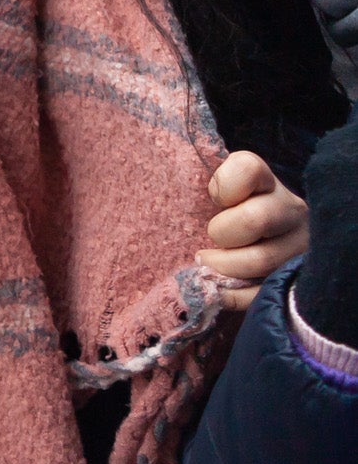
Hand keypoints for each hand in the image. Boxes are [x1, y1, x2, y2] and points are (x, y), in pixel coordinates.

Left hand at [200, 150, 306, 310]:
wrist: (240, 251)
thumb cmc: (213, 217)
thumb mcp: (204, 194)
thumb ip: (192, 184)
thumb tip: (164, 175)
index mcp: (264, 182)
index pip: (247, 168)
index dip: (222, 186)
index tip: (214, 200)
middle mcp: (290, 209)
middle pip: (256, 219)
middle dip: (221, 233)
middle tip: (209, 239)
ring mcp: (299, 245)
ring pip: (262, 260)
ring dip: (224, 267)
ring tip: (209, 264)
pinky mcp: (296, 279)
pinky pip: (262, 292)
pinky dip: (232, 295)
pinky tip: (218, 290)